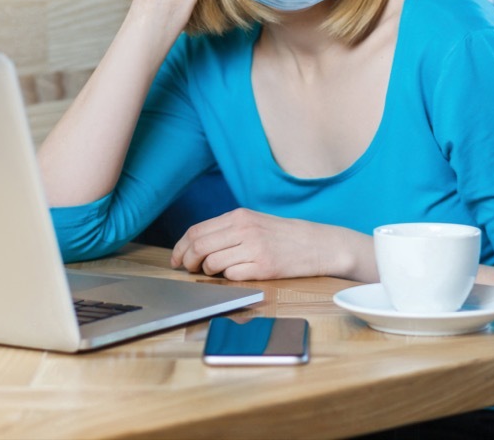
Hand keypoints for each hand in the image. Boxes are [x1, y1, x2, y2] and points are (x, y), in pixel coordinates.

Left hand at [170, 208, 357, 280]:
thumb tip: (194, 245)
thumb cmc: (282, 236)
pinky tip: (236, 274)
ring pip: (212, 263)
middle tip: (187, 269)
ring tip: (215, 272)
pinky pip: (232, 276)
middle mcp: (244, 229)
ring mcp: (254, 248)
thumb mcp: (254, 223)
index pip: (197, 231)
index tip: (176, 259)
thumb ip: (227, 230)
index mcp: (239, 216)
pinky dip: (228, 278)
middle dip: (187, 261)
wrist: (317, 245)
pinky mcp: (264, 267)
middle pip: (199, 246)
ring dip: (208, 272)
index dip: (180, 247)